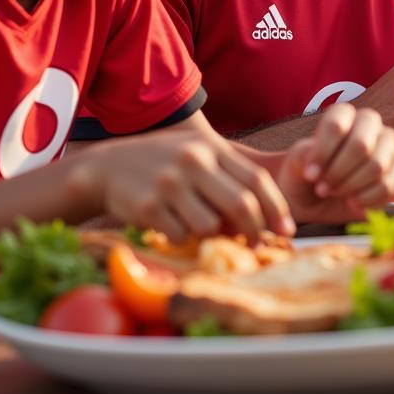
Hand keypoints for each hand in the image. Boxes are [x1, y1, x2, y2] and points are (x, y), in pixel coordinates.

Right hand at [81, 122, 295, 243]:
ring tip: (203, 229)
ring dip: (213, 236)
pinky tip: (174, 227)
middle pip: (240, 204)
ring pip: (210, 225)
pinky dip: (183, 239)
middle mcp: (193, 162)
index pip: (257, 180)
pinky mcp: (147, 206)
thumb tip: (263, 217)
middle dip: (255, 230)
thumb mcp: (197, 154)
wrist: (106, 167)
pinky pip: (180, 235)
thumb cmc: (163, 163)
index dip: (276, 208)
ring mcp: (170, 183)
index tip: (287, 230)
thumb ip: (228, 176)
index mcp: (211, 148)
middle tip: (257, 245)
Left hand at [271, 104, 393, 223]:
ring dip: (350, 187)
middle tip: (322, 188)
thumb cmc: (306, 175)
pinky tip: (352, 202)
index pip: (337, 125)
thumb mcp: (295, 164)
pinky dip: (366, 200)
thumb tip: (320, 165)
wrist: (316, 199)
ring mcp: (389, 145)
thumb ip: (303, 156)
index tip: (309, 174)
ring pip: (376, 166)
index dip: (322, 153)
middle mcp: (370, 124)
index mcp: (344, 114)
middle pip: (361, 145)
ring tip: (335, 194)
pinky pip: (388, 186)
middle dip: (338, 173)